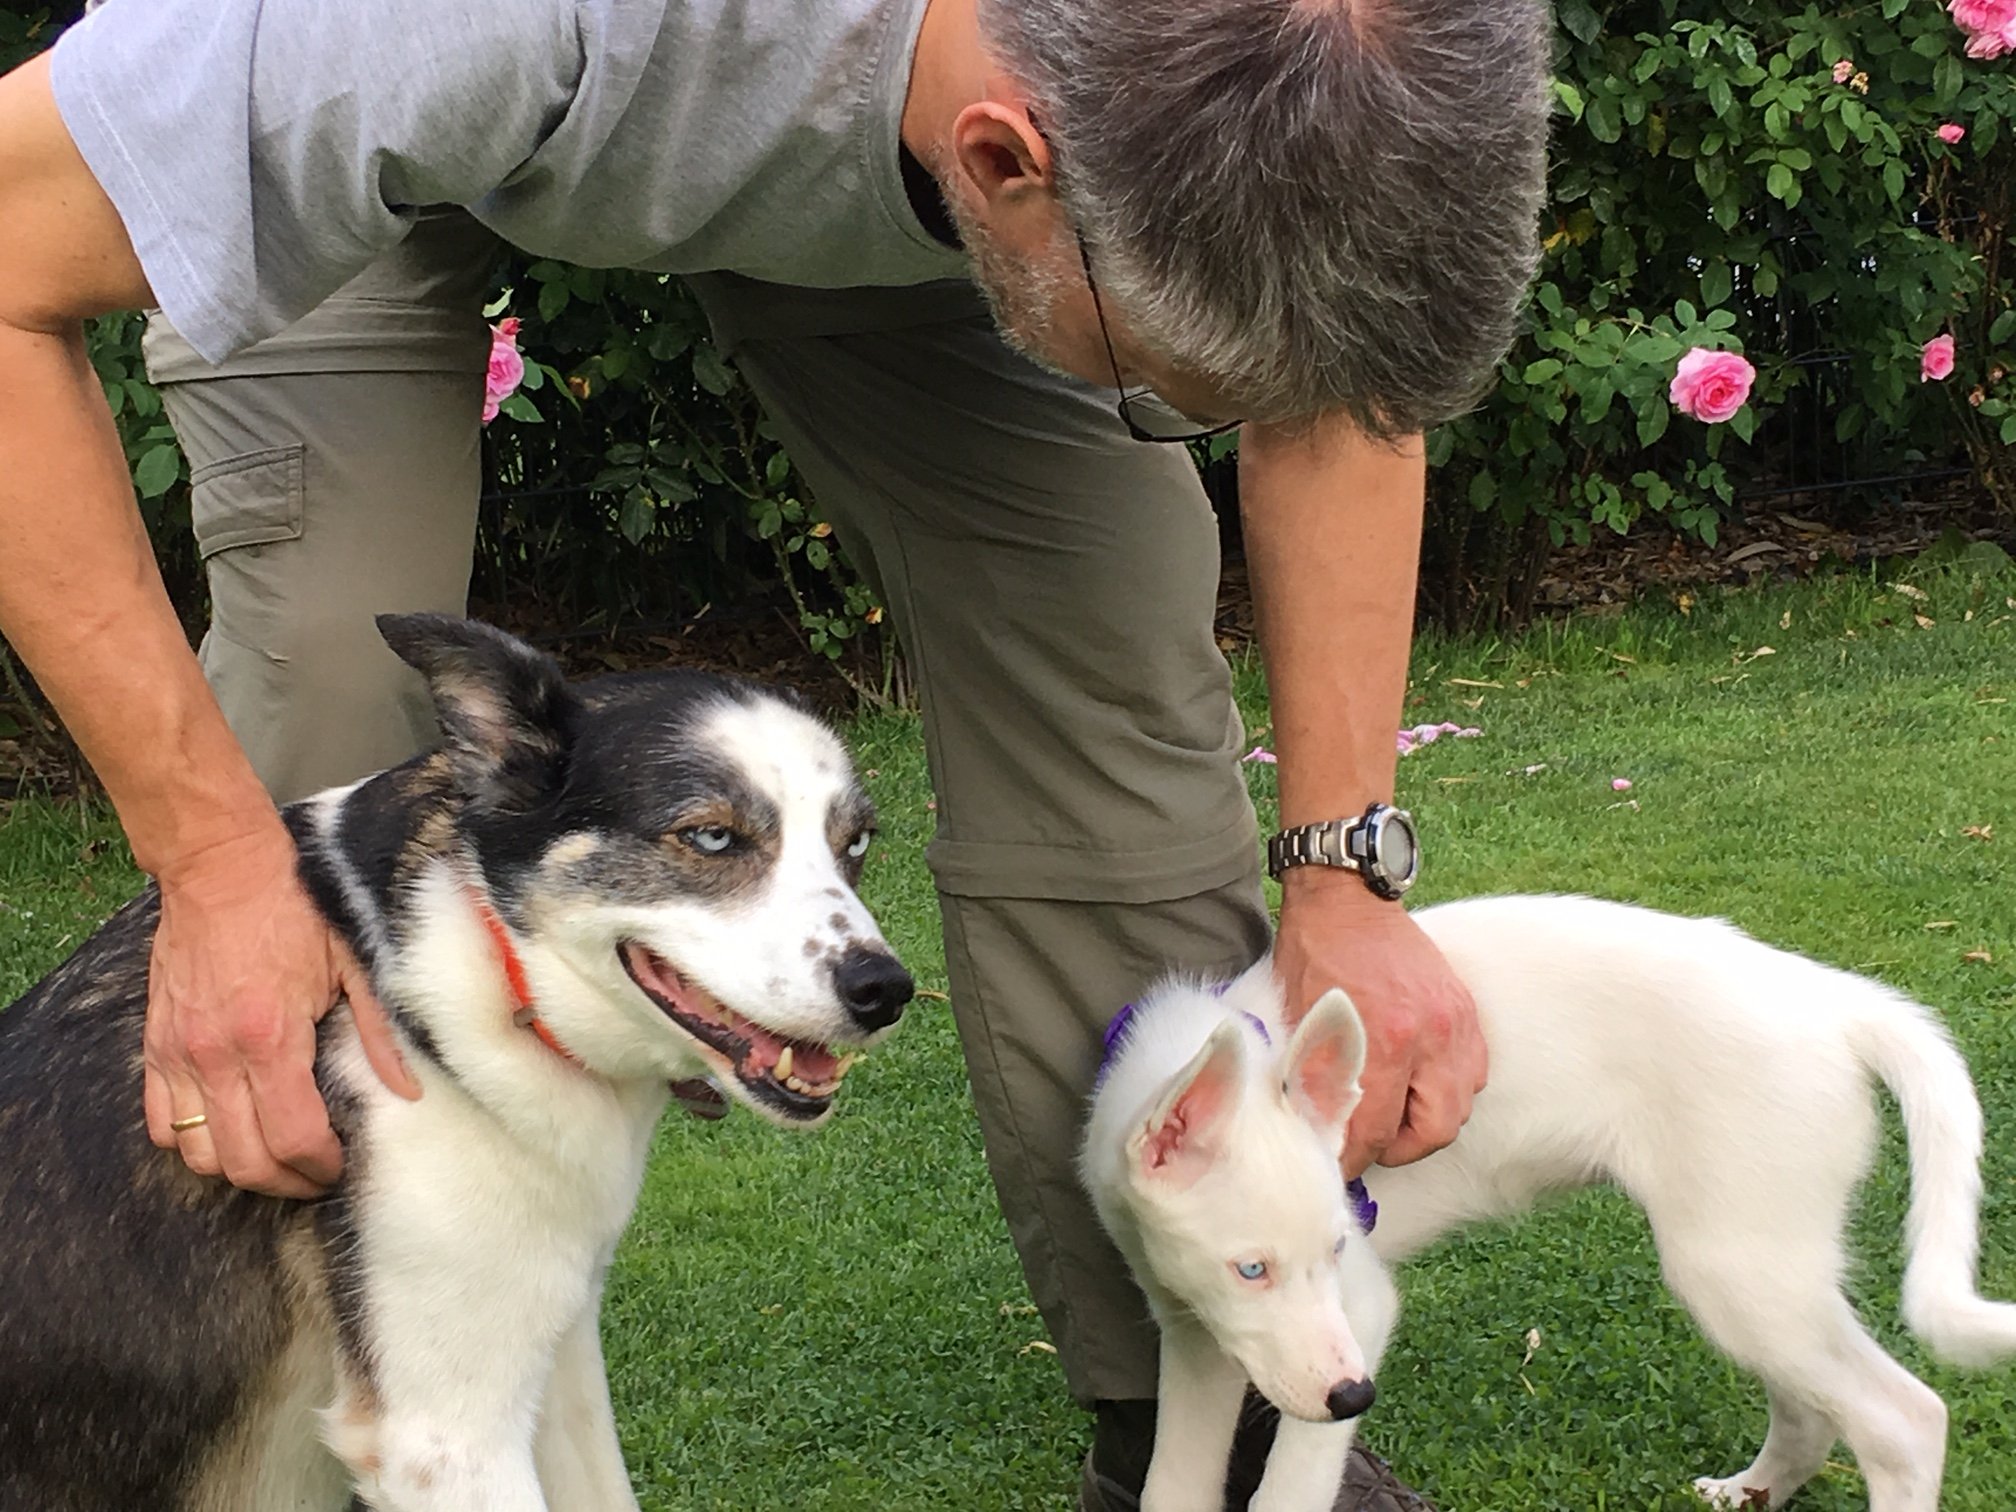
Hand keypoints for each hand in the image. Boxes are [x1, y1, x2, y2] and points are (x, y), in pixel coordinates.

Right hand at [144, 824, 420, 1196]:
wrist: (220, 868)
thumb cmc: (294, 908)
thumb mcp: (353, 961)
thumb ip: (379, 1032)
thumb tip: (408, 1089)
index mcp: (270, 1036)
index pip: (293, 1137)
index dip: (321, 1166)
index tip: (341, 1164)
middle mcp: (216, 1054)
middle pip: (243, 1161)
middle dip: (285, 1181)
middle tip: (314, 1174)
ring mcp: (177, 1053)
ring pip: (197, 1153)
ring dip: (238, 1167)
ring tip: (275, 1156)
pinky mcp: (153, 1045)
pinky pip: (160, 1123)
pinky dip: (191, 1141)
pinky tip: (227, 1128)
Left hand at [1274, 869, 1484, 1175]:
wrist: (1345, 899)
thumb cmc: (1313, 956)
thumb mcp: (1299, 1023)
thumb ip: (1315, 1082)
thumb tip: (1322, 1137)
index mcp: (1383, 1040)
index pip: (1375, 1131)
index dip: (1353, 1158)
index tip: (1338, 1167)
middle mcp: (1429, 1035)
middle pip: (1433, 1130)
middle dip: (1398, 1148)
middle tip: (1369, 1144)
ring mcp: (1455, 1022)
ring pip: (1459, 1105)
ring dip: (1425, 1120)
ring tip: (1390, 1113)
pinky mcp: (1465, 1010)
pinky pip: (1473, 1073)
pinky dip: (1447, 1089)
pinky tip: (1415, 1083)